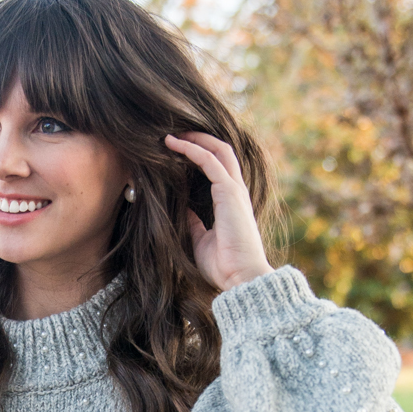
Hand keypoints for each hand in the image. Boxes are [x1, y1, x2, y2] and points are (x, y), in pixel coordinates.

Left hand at [164, 131, 272, 291]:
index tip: (177, 151)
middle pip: (220, 151)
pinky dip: (192, 149)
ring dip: (194, 139)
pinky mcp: (229, 193)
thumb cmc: (223, 265)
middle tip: (174, 135)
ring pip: (217, 150)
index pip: (218, 167)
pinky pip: (210, 161)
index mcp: (230, 201)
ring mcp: (234, 190)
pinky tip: (175, 144)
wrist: (241, 277)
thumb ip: (194, 223)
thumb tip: (182, 209)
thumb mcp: (200, 240)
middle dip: (198, 139)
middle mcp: (235, 191)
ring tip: (171, 135)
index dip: (199, 155)